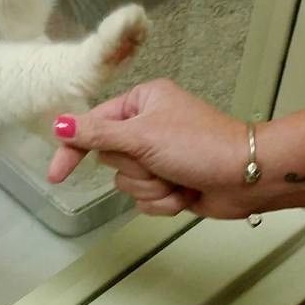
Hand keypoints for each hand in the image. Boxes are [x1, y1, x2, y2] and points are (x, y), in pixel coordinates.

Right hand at [48, 79, 253, 217]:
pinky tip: (185, 194)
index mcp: (142, 102)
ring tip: (177, 179)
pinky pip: (145, 200)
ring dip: (152, 188)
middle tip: (159, 162)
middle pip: (111, 158)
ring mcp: (159, 156)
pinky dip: (163, 201)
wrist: (248, 177)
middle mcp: (148, 127)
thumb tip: (57, 125)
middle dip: (135, 169)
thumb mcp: (142, 136)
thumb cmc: (198, 145)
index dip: (73, 150)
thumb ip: (96, 133)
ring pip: (127, 183)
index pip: (92, 125)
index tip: (56, 176)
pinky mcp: (169, 182)